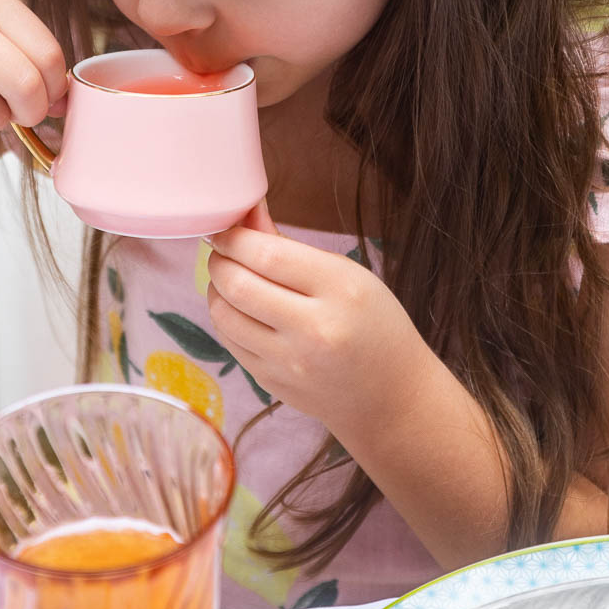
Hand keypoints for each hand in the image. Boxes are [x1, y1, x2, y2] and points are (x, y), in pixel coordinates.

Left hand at [205, 200, 432, 444]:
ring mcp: (290, 362)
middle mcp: (314, 329)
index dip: (235, 238)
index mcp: (340, 290)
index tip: (226, 231)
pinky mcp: (272, 383)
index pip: (268, 255)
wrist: (392, 394)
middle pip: (239, 285)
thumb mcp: (347, 275)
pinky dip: (226, 318)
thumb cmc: (375, 324)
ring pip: (225, 316)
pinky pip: (230, 343)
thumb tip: (246, 214)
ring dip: (216, 290)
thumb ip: (290, 247)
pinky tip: (238, 308)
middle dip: (219, 261)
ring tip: (227, 277)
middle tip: (221, 251)